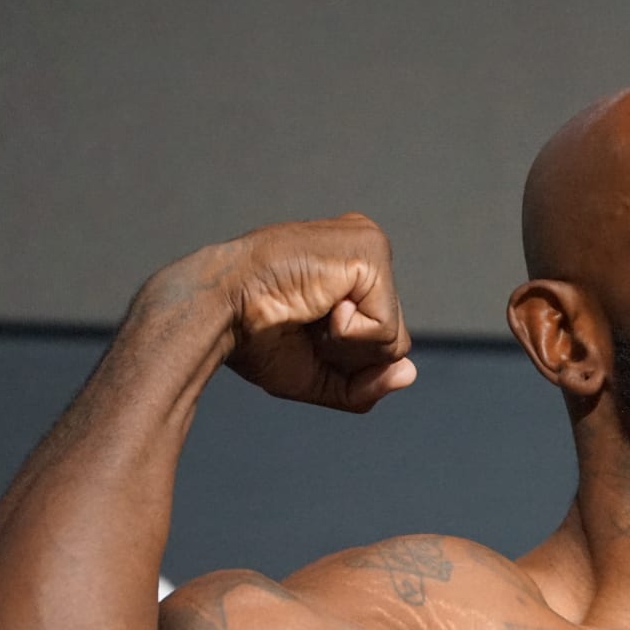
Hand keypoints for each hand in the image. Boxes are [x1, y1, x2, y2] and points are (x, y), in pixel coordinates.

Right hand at [215, 213, 415, 411]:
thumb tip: (409, 373)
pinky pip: (386, 330)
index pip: (382, 339)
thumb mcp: (318, 375)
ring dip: (348, 347)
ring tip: (308, 312)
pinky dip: (350, 336)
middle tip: (303, 322)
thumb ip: (366, 383)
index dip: (344, 358)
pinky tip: (318, 306)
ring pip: (396, 340)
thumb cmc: (255, 337)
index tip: (300, 328)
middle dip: (351, 356)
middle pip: (395, 340)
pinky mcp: (371, 253)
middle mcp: (367, 249)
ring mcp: (372, 246)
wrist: (219, 312)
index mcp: (355, 270)